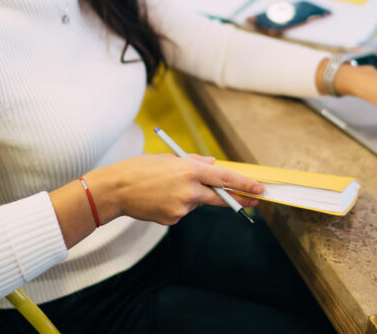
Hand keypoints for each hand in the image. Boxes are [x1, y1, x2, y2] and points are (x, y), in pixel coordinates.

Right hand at [86, 154, 262, 225]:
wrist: (116, 189)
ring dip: (192, 196)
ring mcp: (182, 207)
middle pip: (221, 198)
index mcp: (190, 169)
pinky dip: (177, 205)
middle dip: (239, 200)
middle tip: (253, 201)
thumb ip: (195, 162)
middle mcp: (189, 189)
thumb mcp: (169, 157)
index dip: (244, 185)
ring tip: (167, 188)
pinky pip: (184, 211)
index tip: (259, 189)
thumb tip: (214, 165)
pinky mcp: (173, 219)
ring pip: (197, 202)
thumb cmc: (141, 168)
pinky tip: (160, 198)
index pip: (224, 178)